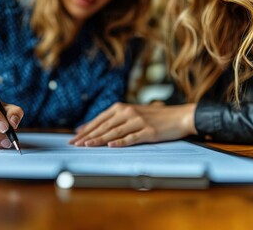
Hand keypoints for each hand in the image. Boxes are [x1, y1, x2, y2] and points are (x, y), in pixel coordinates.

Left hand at [69, 102, 196, 146]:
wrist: (179, 116)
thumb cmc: (154, 117)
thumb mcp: (133, 113)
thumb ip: (114, 119)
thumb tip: (93, 128)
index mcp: (122, 107)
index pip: (100, 119)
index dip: (86, 129)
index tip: (74, 137)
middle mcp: (128, 112)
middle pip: (104, 126)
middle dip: (88, 136)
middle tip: (74, 144)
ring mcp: (138, 122)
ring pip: (115, 131)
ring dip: (99, 139)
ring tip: (87, 145)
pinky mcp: (149, 131)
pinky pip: (132, 137)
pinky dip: (121, 142)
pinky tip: (111, 145)